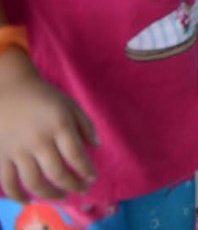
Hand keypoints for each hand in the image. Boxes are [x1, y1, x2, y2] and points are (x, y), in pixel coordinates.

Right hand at [0, 61, 97, 201]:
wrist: (10, 88)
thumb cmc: (44, 97)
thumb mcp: (70, 104)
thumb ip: (86, 124)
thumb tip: (97, 146)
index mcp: (59, 125)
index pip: (76, 156)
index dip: (86, 170)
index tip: (92, 178)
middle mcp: (39, 140)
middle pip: (58, 173)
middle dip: (73, 185)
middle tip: (81, 189)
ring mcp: (18, 149)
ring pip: (35, 182)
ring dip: (50, 194)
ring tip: (61, 196)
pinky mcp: (1, 155)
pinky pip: (8, 182)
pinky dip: (18, 196)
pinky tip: (28, 200)